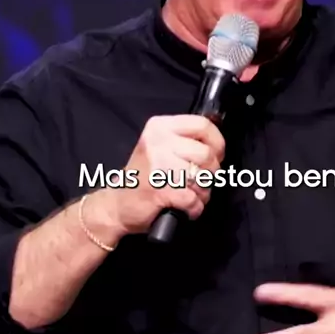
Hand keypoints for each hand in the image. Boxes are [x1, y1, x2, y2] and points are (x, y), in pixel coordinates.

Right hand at [102, 115, 224, 235]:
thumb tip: (217, 143)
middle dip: (211, 172)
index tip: (215, 155)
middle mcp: (158, 141)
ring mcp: (158, 165)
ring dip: (202, 192)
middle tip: (199, 180)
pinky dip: (194, 208)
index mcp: (160, 126)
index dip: (217, 143)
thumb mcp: (159, 147)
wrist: (116, 204)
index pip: (202, 124)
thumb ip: (184, 140)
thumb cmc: (143, 176)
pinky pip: (193, 199)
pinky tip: (185, 208)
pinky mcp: (160, 189)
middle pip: (206, 153)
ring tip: (189, 195)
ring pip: (202, 178)